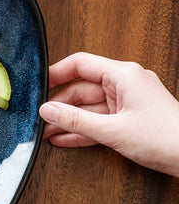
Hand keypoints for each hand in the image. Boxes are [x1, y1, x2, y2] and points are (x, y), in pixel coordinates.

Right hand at [39, 52, 178, 176]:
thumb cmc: (166, 138)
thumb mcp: (112, 130)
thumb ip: (75, 120)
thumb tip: (47, 111)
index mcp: (123, 75)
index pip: (80, 64)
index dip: (56, 74)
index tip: (38, 86)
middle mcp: (126, 83)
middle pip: (82, 88)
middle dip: (59, 105)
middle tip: (39, 118)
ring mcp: (129, 101)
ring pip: (89, 107)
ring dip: (69, 120)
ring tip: (46, 132)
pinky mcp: (131, 118)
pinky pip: (100, 119)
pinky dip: (83, 129)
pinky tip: (65, 138)